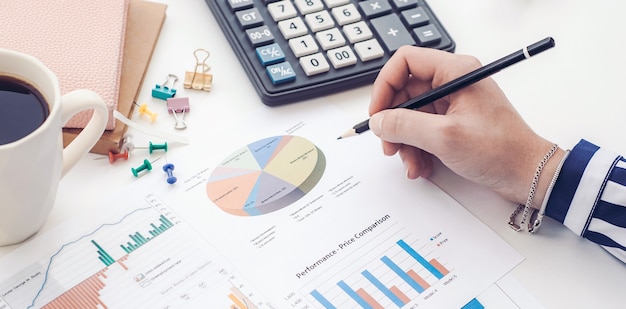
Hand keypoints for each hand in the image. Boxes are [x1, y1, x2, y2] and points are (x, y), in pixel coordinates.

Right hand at [368, 46, 564, 207]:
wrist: (528, 174)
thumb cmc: (501, 150)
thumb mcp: (444, 137)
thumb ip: (405, 125)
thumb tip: (378, 120)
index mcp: (455, 72)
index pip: (405, 62)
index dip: (385, 86)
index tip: (378, 113)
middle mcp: (453, 83)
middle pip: (404, 93)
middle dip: (394, 123)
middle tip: (389, 145)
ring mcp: (454, 104)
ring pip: (411, 116)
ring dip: (406, 142)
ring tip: (412, 163)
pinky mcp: (454, 123)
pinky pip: (423, 130)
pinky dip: (418, 149)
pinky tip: (423, 166)